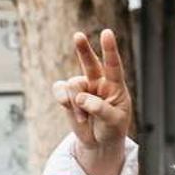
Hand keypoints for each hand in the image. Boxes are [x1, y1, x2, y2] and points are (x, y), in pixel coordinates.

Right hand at [52, 29, 133, 174]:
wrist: (99, 142)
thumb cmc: (112, 129)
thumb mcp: (114, 121)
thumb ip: (100, 108)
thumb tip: (80, 97)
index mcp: (115, 86)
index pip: (113, 65)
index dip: (109, 49)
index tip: (107, 33)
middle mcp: (98, 83)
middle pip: (90, 62)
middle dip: (83, 49)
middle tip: (78, 35)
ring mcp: (82, 88)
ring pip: (73, 85)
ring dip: (76, 104)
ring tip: (83, 118)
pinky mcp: (68, 96)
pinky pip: (59, 90)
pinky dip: (63, 100)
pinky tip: (70, 110)